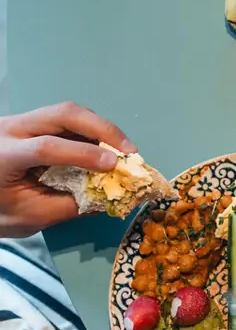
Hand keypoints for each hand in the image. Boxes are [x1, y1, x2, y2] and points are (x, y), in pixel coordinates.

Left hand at [0, 103, 133, 236]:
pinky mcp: (31, 122)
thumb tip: (109, 197)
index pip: (46, 147)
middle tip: (128, 150)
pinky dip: (91, 131)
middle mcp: (11, 128)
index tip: (113, 165)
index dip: (83, 154)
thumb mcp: (29, 217)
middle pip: (63, 113)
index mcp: (3, 155)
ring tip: (122, 149)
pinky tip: (105, 148)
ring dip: (100, 128)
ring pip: (68, 112)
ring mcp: (21, 121)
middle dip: (102, 128)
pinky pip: (66, 120)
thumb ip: (68, 206)